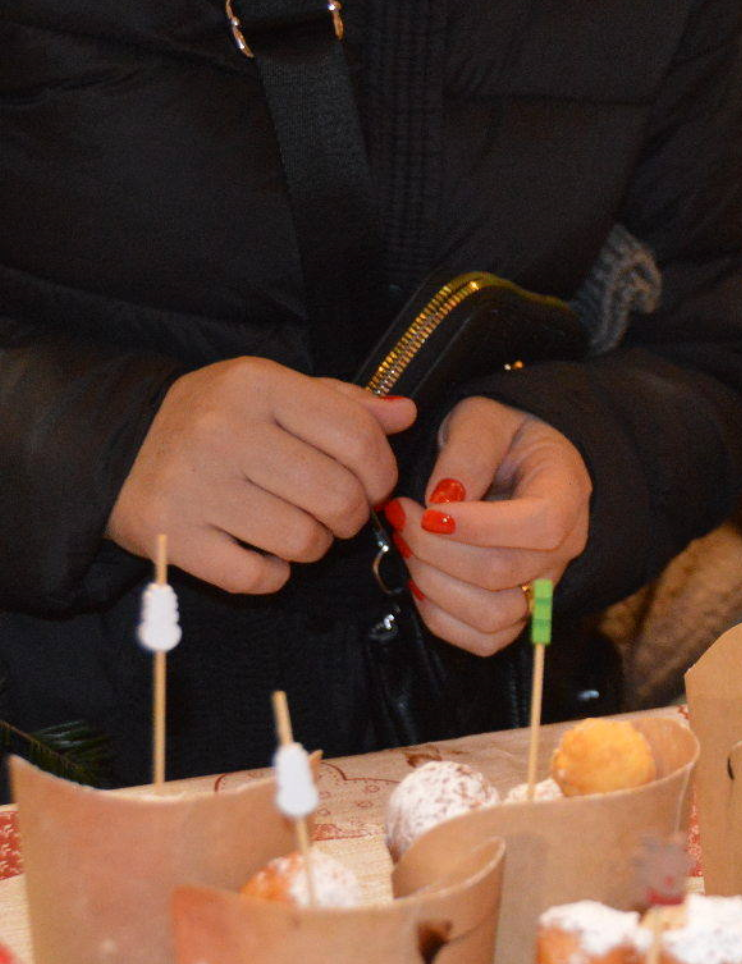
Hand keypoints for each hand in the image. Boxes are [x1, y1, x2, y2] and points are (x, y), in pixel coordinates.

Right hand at [107, 357, 415, 593]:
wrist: (115, 449)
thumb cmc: (214, 421)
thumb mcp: (273, 393)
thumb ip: (342, 404)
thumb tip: (405, 414)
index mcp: (256, 385)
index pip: (358, 437)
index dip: (382, 471)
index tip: (372, 482)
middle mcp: (223, 431)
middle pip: (339, 496)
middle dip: (352, 514)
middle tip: (334, 511)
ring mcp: (195, 486)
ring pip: (306, 542)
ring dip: (314, 545)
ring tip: (294, 526)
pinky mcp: (173, 538)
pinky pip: (260, 577)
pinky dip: (273, 574)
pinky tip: (260, 551)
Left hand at [387, 395, 589, 655]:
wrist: (515, 462)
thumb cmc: (501, 438)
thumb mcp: (483, 419)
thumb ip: (466, 451)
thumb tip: (442, 499)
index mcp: (566, 494)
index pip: (541, 526)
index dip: (481, 527)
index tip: (430, 511)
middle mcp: (565, 548)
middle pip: (505, 573)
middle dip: (436, 550)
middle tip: (399, 516)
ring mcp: (542, 586)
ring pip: (494, 615)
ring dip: (434, 586)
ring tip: (406, 548)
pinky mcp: (518, 612)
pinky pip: (484, 640)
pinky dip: (442, 618)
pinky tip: (420, 580)